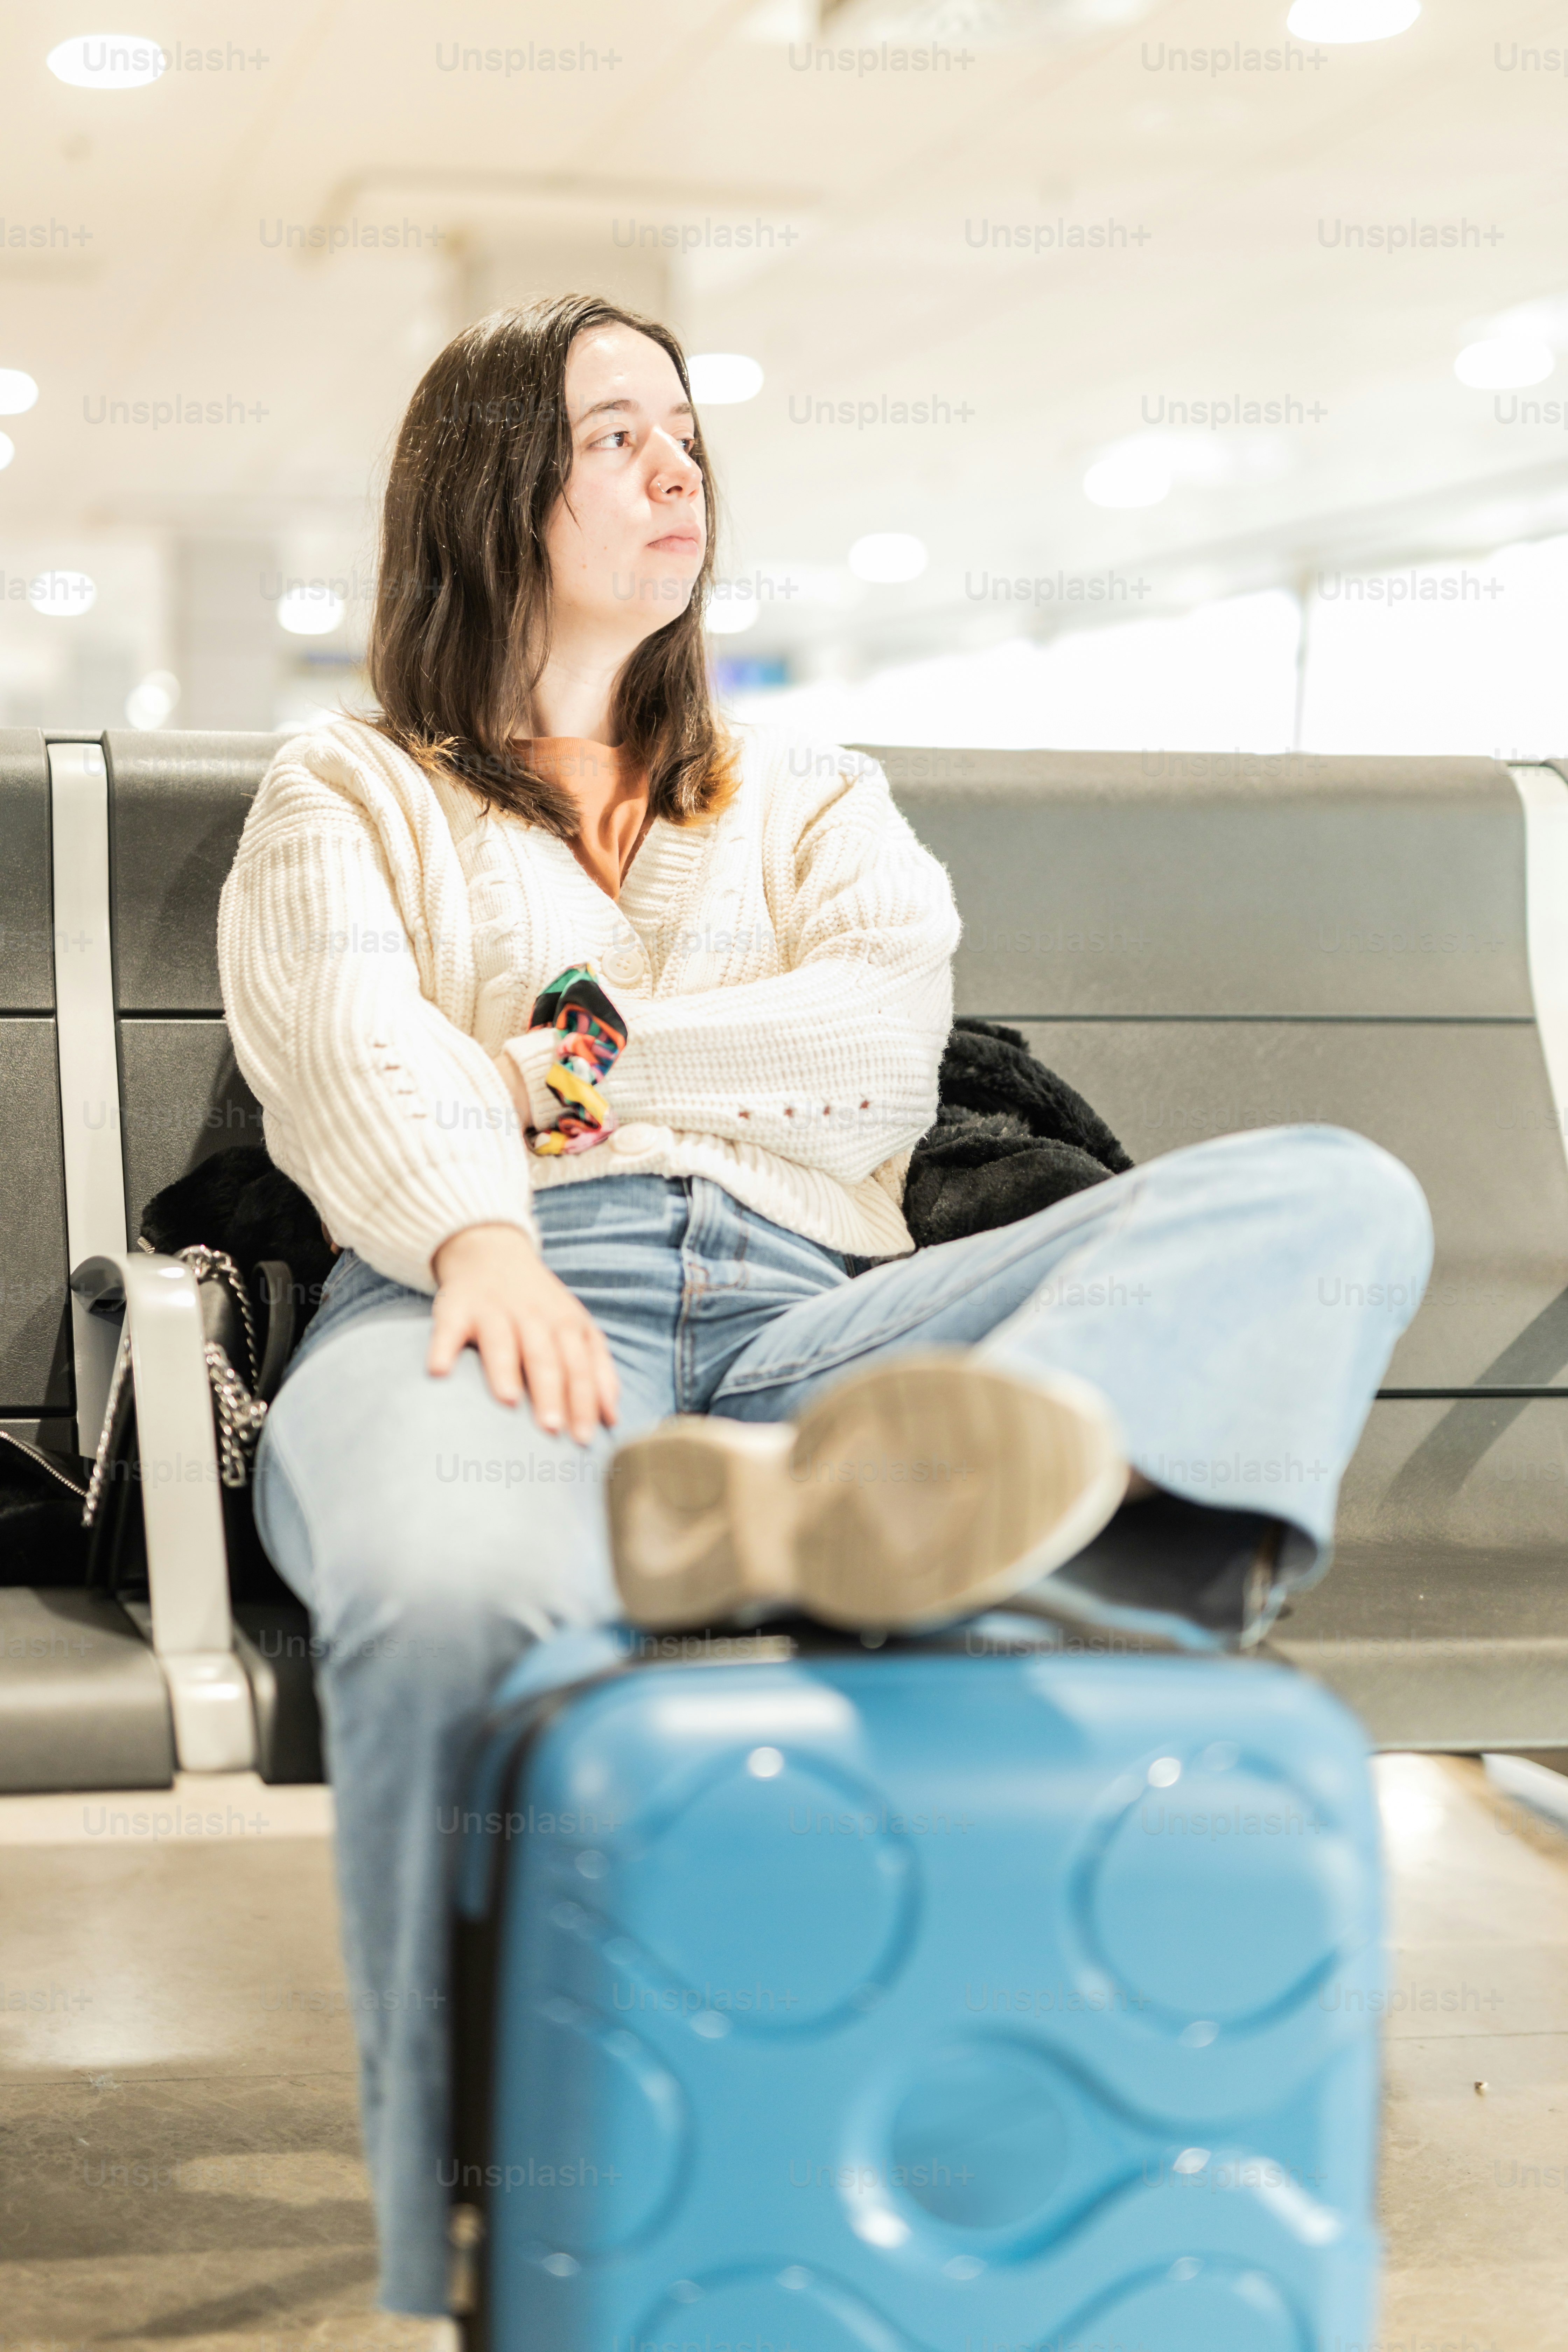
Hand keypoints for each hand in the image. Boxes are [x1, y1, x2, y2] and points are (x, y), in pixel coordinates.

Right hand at [428, 1223, 618, 1441]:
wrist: (491, 1251)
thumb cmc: (539, 1305)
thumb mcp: (576, 1327)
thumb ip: (598, 1370)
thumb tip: (612, 1419)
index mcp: (566, 1324)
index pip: (579, 1366)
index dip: (584, 1401)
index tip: (585, 1437)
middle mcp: (533, 1317)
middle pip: (545, 1357)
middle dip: (551, 1392)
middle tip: (552, 1428)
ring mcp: (493, 1311)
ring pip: (502, 1342)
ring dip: (504, 1370)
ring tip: (507, 1401)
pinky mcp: (456, 1308)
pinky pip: (449, 1329)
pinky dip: (443, 1348)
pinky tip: (439, 1371)